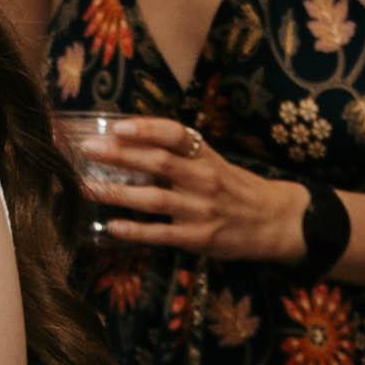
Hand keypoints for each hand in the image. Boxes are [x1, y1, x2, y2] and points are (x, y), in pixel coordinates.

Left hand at [68, 116, 313, 263]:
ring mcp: (199, 210)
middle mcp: (203, 179)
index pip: (175, 134)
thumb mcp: (217, 163)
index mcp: (206, 156)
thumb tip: (136, 142)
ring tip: (87, 186)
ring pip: (153, 198)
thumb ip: (183, 155)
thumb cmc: (240, 190)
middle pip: (157, 163)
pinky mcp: (197, 238)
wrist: (277, 222)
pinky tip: (112, 226)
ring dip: (117, 192)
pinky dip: (135, 230)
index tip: (118, 126)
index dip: (146, 128)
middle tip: (87, 149)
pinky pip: (160, 234)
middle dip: (119, 155)